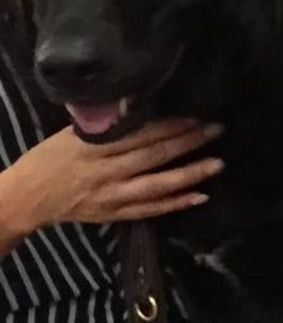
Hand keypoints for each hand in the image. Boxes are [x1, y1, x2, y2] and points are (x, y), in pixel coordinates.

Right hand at [0, 118, 223, 240]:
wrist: (26, 197)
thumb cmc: (50, 158)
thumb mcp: (71, 134)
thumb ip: (105, 127)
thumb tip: (139, 107)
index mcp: (93, 147)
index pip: (140, 133)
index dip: (171, 125)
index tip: (197, 116)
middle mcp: (104, 171)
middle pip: (153, 155)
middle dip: (188, 142)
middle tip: (216, 130)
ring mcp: (110, 196)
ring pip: (156, 185)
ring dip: (189, 174)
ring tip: (217, 163)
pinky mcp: (113, 215)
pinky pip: (149, 210)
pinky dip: (175, 203)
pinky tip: (199, 196)